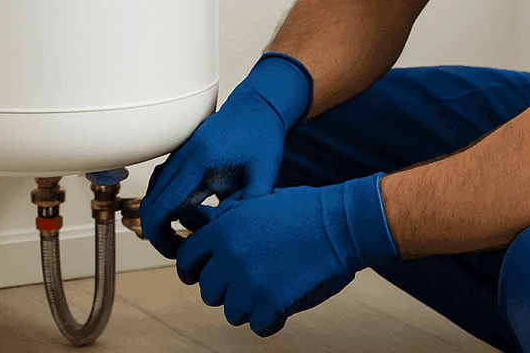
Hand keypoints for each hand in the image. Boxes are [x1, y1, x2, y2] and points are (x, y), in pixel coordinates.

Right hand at [140, 52, 312, 257]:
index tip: (177, 252)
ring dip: (164, 217)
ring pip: (155, 193)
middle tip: (182, 249)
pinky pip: (164, 183)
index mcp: (199, 162)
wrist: (258, 107)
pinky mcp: (181, 155)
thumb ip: (249, 205)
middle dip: (159, 232)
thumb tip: (225, 231)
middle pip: (150, 202)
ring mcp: (179, 154)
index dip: (161, 236)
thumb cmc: (262, 139)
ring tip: (192, 232)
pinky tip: (192, 212)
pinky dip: (168, 202)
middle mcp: (182, 156)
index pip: (163, 206)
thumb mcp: (265, 175)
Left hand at [176, 175, 398, 336]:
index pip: (187, 261)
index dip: (193, 271)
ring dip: (250, 306)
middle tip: (251, 281)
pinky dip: (271, 319)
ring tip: (272, 288)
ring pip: (232, 313)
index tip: (203, 277)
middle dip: (227, 291)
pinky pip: (258, 326)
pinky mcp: (272, 304)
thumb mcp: (257, 202)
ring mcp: (250, 282)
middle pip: (209, 293)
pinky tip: (285, 303)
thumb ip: (226, 220)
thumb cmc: (303, 210)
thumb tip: (198, 230)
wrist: (342, 224)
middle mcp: (230, 257)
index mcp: (223, 230)